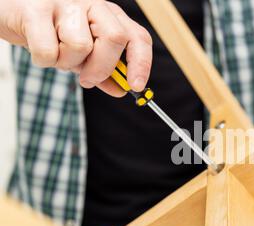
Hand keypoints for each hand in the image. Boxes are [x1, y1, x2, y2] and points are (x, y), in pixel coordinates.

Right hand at [0, 0, 151, 96]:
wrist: (11, 12)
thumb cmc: (51, 32)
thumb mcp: (83, 54)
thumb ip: (103, 72)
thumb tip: (121, 90)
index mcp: (107, 14)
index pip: (137, 36)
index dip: (141, 63)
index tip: (136, 86)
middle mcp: (90, 3)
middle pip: (115, 38)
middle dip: (102, 68)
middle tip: (87, 79)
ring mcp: (63, 3)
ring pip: (81, 46)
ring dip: (67, 63)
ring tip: (56, 54)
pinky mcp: (34, 9)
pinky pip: (49, 50)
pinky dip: (44, 61)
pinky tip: (38, 50)